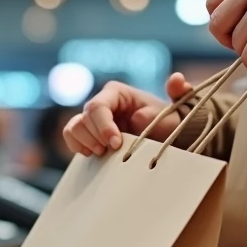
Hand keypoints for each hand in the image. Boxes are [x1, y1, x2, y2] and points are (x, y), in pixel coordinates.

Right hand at [63, 74, 193, 156]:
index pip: (99, 106)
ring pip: (74, 127)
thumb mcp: (174, 111)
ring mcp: (93, 119)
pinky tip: (91, 154)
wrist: (165, 136)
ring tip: (103, 153)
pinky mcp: (89, 133)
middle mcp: (102, 103)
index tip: (115, 144)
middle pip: (84, 118)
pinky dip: (76, 145)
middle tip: (112, 151)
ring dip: (85, 142)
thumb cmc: (168, 122)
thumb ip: (167, 102)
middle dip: (95, 137)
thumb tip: (137, 117)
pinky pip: (71, 136)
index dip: (103, 126)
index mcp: (117, 92)